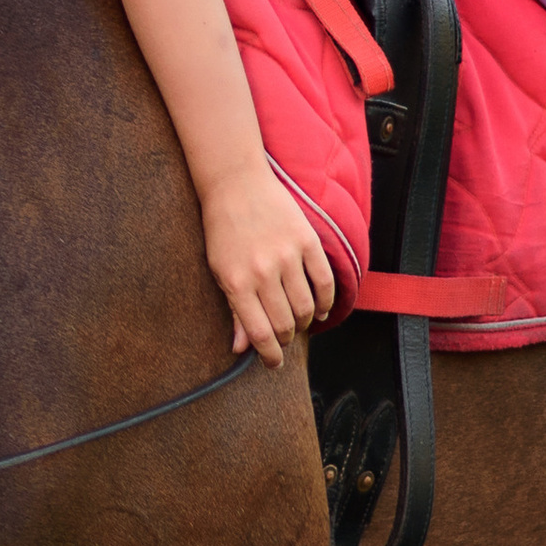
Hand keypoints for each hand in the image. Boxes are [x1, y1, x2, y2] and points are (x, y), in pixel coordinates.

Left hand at [202, 164, 337, 367]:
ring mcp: (287, 255)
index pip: (260, 334)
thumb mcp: (219, 270)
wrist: (235, 182)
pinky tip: (320, 308)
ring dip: (304, 321)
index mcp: (236, 282)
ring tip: (298, 321)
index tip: (273, 363)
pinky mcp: (307, 241)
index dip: (270, 356)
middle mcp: (262, 272)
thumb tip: (241, 348)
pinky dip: (326, 301)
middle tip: (283, 337)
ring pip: (307, 307)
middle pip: (286, 324)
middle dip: (286, 338)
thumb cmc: (222, 228)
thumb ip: (234, 310)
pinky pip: (325, 281)